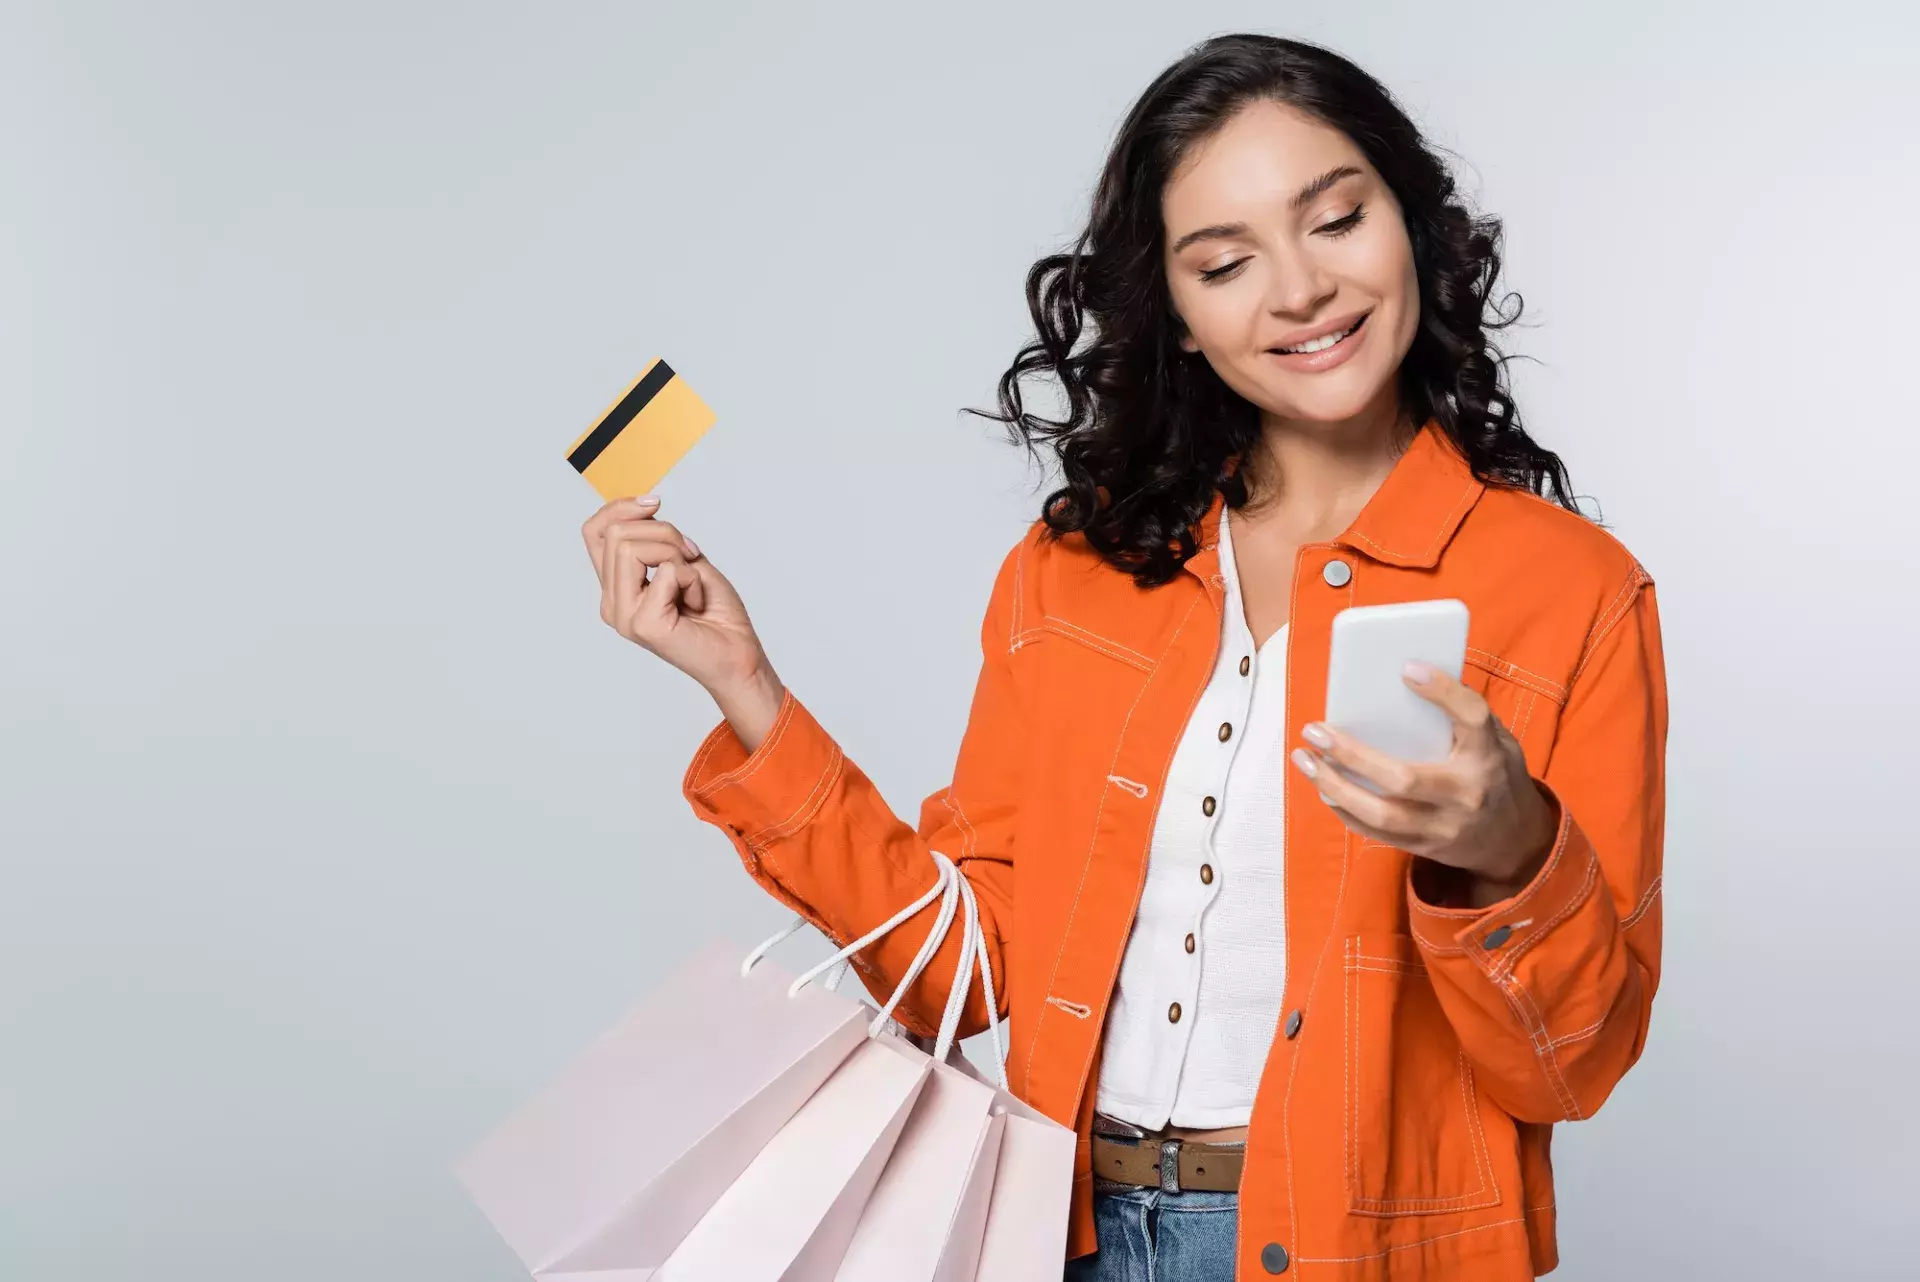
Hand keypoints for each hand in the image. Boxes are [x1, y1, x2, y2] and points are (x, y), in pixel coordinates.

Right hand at [580, 495, 771, 697]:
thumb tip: (645, 505)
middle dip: (663, 531)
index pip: (593, 532)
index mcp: (615, 588)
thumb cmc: (716, 611)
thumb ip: (656, 538)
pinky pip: (666, 570)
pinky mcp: (643, 624)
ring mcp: (624, 616)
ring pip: (631, 546)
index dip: (621, 507)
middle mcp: (612, 603)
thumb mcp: (683, 560)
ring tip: (692, 581)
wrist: (739, 653)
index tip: (655, 503)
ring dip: (675, 553)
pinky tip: (696, 602)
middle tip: (691, 555)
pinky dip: (692, 578)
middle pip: (616, 533)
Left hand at [1288, 661, 1558, 899]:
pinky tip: (1324, 787)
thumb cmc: (1495, 776)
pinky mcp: (1426, 847)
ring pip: (1382, 814)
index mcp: (1490, 756)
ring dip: (1335, 787)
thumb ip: (1461, 716)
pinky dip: (1345, 809)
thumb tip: (1406, 676)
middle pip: (1404, 778)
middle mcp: (1468, 794)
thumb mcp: (1496, 741)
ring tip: (1306, 760)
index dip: (1443, 692)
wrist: (1517, 843)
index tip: (1406, 668)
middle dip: (1352, 754)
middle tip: (1316, 731)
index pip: (1473, 718)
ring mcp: (1445, 827)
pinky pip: (1376, 833)